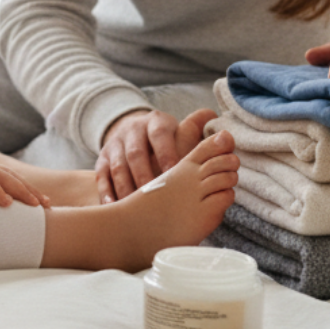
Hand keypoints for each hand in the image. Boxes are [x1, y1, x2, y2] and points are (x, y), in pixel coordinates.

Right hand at [95, 108, 216, 202]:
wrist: (130, 134)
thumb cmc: (163, 142)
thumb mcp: (178, 132)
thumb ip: (201, 136)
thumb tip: (227, 135)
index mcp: (155, 123)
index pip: (160, 135)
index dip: (167, 154)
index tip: (174, 174)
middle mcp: (133, 131)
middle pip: (136, 152)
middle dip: (145, 175)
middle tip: (154, 196)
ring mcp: (115, 145)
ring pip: (117, 165)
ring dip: (126, 186)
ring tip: (134, 205)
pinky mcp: (102, 159)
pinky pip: (101, 175)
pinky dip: (106, 190)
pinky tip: (113, 204)